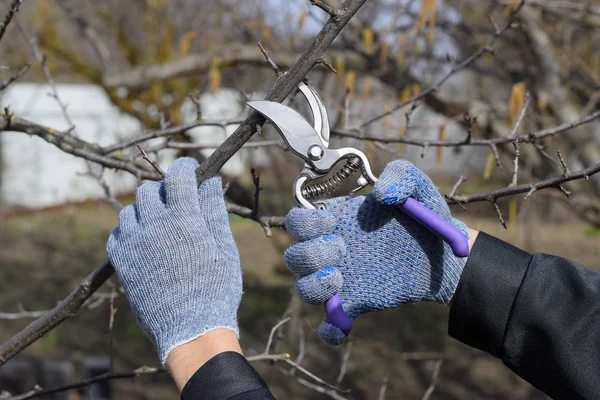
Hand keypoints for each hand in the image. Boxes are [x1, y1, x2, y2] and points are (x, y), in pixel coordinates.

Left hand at [107, 157, 241, 364]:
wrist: (191, 330)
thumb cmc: (216, 288)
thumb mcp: (224, 248)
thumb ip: (215, 211)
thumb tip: (211, 182)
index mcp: (184, 219)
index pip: (178, 176)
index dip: (186, 167)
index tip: (191, 168)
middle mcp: (154, 226)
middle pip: (150, 189)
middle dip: (165, 189)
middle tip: (178, 202)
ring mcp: (134, 244)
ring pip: (130, 210)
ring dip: (145, 209)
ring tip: (161, 223)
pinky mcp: (122, 262)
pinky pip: (117, 234)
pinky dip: (129, 230)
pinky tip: (144, 240)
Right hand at [284, 160, 469, 344]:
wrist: (446, 254)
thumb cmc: (423, 217)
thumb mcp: (417, 187)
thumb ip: (401, 176)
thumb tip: (381, 194)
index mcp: (336, 221)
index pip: (296, 221)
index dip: (304, 223)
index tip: (333, 222)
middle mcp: (331, 251)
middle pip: (293, 257)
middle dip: (310, 254)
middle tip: (342, 249)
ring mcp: (341, 280)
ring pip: (304, 290)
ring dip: (312, 287)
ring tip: (339, 279)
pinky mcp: (355, 304)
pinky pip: (330, 326)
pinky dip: (331, 330)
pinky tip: (346, 324)